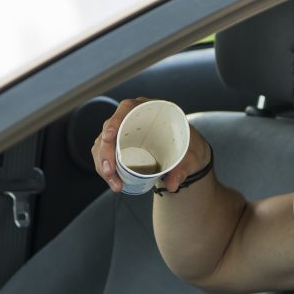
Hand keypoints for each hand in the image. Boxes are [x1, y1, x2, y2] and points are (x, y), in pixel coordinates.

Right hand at [90, 98, 211, 192]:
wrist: (187, 155)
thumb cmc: (188, 147)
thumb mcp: (190, 157)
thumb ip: (183, 169)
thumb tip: (172, 184)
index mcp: (148, 111)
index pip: (126, 109)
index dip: (115, 122)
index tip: (109, 137)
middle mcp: (131, 118)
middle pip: (109, 130)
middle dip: (106, 152)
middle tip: (110, 172)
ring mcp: (122, 132)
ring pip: (102, 145)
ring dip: (103, 164)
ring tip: (115, 183)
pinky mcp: (118, 146)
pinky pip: (104, 155)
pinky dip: (105, 168)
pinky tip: (113, 181)